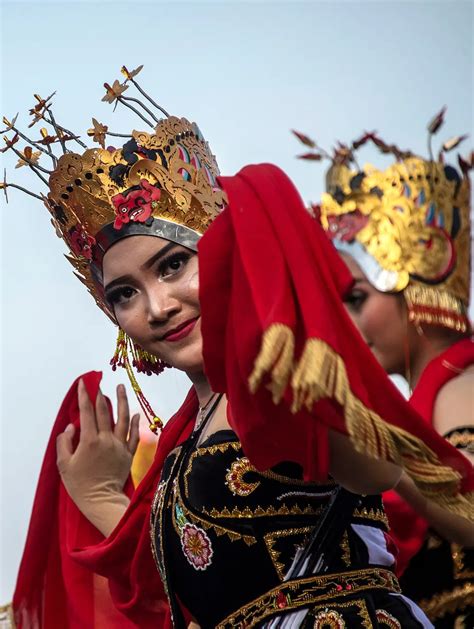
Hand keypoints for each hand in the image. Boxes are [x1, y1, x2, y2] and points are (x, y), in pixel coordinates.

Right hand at [56, 380, 139, 534]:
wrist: (101, 500)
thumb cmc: (79, 484)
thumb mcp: (64, 464)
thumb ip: (65, 442)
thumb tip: (71, 426)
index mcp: (89, 440)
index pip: (87, 412)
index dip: (85, 396)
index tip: (84, 383)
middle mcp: (107, 439)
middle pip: (105, 412)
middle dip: (101, 395)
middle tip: (100, 382)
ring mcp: (120, 446)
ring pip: (122, 418)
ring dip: (122, 401)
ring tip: (121, 387)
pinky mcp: (129, 454)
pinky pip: (133, 435)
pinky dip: (134, 423)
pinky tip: (134, 413)